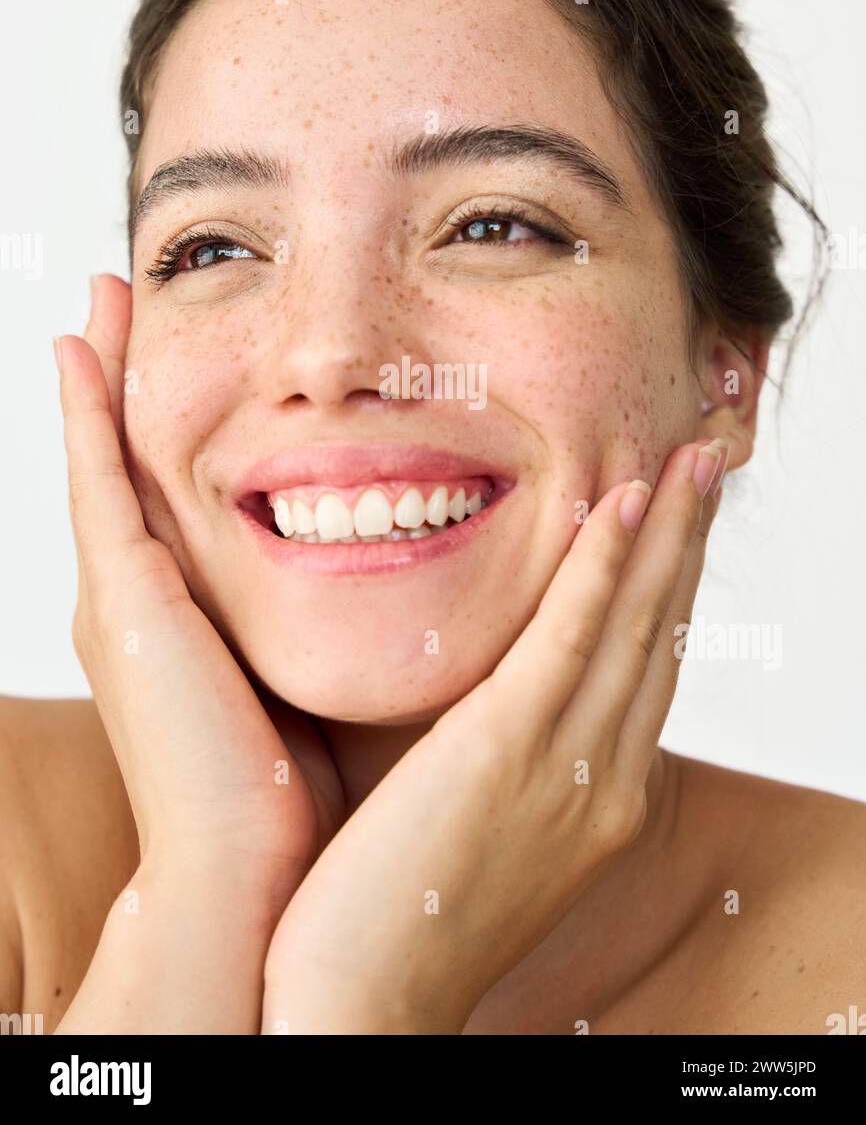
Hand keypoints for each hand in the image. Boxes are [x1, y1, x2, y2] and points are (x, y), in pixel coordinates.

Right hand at [57, 273, 344, 897]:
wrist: (246, 878)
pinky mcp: (120, 600)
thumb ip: (332, 620)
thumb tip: (406, 572)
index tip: (180, 348)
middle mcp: (135, 596)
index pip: (169, 491)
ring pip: (104, 454)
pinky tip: (77, 343)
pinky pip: (97, 481)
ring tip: (102, 292)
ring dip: (99, 372)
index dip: (162, 419)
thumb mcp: (311, 677)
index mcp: (178, 616)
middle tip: (117, 294)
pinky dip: (83, 412)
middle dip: (120, 376)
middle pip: (126, 459)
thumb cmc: (295, 791)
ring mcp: (118, 595)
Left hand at [261, 436, 727, 1032]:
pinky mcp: (508, 751)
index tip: (680, 521)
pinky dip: (602, 564)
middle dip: (690, 543)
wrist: (364, 1004)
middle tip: (710, 461)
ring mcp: (568, 768)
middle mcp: (607, 781)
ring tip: (692, 458)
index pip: (650, 670)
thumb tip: (501, 697)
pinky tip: (623, 503)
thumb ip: (510, 758)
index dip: (671, 587)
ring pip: (634, 623)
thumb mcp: (488, 829)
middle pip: (662, 636)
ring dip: (667, 531)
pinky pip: (570, 637)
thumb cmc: (405, 914)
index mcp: (602, 799)